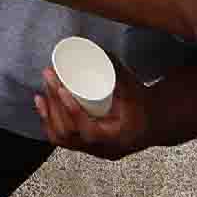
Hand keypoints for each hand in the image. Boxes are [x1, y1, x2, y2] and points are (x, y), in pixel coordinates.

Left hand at [35, 61, 151, 157]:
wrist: (155, 123)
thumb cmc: (142, 103)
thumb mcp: (132, 86)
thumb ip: (114, 67)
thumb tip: (88, 46)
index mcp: (118, 137)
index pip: (90, 132)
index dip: (72, 112)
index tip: (61, 89)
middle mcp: (104, 149)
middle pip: (71, 134)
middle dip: (55, 105)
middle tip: (49, 77)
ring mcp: (94, 150)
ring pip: (64, 139)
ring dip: (49, 113)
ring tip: (44, 89)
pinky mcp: (87, 146)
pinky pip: (64, 140)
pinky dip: (49, 122)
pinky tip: (41, 103)